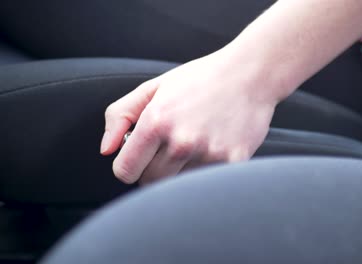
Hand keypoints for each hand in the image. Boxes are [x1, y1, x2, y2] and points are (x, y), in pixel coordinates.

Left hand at [100, 49, 277, 184]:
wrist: (251, 74)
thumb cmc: (200, 79)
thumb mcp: (154, 88)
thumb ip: (120, 115)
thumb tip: (106, 150)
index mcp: (156, 121)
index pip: (124, 171)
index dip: (128, 166)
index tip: (139, 157)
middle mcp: (181, 141)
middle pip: (150, 183)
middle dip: (153, 169)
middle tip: (168, 148)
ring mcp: (209, 154)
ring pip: (178, 186)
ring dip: (180, 171)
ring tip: (194, 144)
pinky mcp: (233, 162)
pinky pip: (206, 183)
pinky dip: (205, 171)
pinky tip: (213, 148)